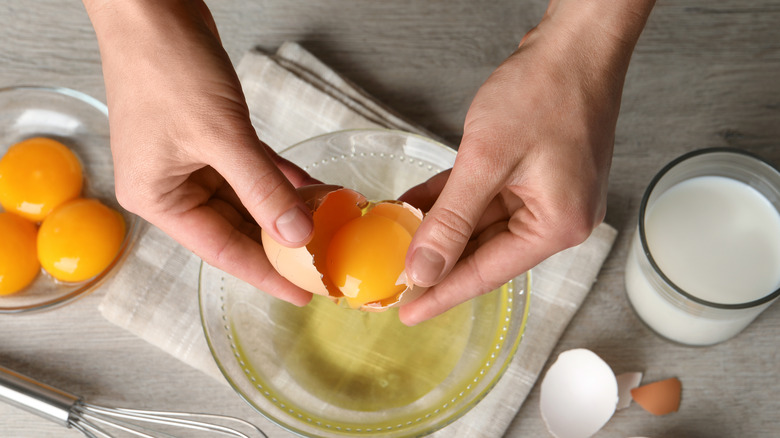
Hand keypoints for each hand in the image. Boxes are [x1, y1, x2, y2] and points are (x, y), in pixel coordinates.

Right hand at [83, 0, 316, 304]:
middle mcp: (171, 186)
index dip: (266, 273)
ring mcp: (190, 161)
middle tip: (325, 260)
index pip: (222, 250)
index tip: (302, 292)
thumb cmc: (165, 66)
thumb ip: (262, 188)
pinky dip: (279, 178)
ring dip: (285, 207)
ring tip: (329, 224)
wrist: (151, 7)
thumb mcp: (220, 135)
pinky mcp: (209, 137)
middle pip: (236, 226)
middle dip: (281, 241)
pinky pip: (251, 169)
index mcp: (159, 197)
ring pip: (247, 198)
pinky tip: (311, 188)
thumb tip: (297, 234)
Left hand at [398, 0, 655, 324]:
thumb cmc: (546, 92)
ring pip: (480, 224)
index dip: (443, 293)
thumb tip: (425, 268)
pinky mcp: (533, 174)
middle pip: (485, 251)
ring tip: (397, 240)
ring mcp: (545, 195)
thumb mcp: (486, 161)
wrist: (574, 45)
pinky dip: (453, 202)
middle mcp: (556, 218)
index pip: (488, 272)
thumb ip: (451, 220)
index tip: (408, 312)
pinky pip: (485, 197)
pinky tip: (418, 206)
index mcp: (556, 226)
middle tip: (394, 278)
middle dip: (438, 260)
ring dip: (440, 228)